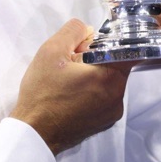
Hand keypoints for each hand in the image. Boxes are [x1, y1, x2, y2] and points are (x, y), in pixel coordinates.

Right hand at [10, 19, 132, 154]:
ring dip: (92, 72)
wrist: (34, 132)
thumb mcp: (52, 51)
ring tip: (68, 75)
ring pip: (108, 80)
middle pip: (115, 64)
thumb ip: (73, 31)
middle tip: (72, 58)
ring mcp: (111, 113)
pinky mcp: (102, 122)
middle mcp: (117, 98)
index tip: (90, 41)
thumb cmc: (42, 93)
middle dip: (96, 56)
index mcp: (109, 79)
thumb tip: (88, 29)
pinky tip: (70, 89)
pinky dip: (91, 88)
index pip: (126, 50)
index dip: (108, 40)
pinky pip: (103, 96)